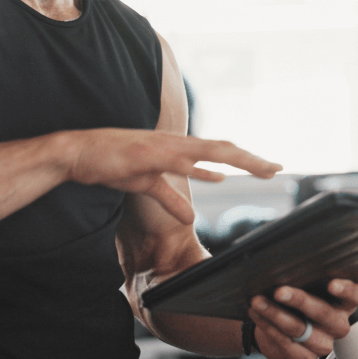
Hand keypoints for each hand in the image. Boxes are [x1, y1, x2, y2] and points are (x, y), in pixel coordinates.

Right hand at [67, 128, 281, 223]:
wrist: (79, 153)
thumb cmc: (113, 164)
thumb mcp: (147, 185)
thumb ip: (170, 196)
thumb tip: (190, 215)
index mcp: (178, 148)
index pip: (219, 152)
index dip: (245, 159)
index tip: (269, 168)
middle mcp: (176, 144)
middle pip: (222, 149)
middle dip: (252, 159)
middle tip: (278, 168)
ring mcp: (162, 147)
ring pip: (208, 151)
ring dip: (237, 159)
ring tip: (262, 167)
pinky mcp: (146, 157)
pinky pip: (176, 163)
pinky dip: (198, 168)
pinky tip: (217, 176)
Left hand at [248, 279, 357, 358]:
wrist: (284, 325)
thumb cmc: (302, 297)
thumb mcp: (310, 283)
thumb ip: (309, 274)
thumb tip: (291, 259)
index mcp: (345, 302)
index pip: (356, 296)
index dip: (346, 290)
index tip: (331, 283)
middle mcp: (338, 324)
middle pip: (322, 312)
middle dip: (298, 300)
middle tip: (279, 291)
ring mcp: (323, 343)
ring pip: (298, 328)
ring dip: (274, 313)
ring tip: (258, 301)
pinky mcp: (305, 357)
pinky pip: (284, 342)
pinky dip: (267, 325)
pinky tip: (257, 313)